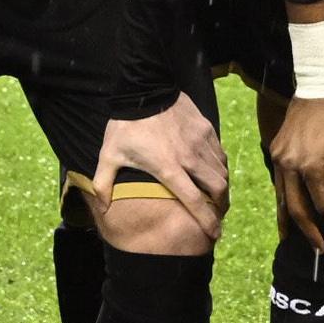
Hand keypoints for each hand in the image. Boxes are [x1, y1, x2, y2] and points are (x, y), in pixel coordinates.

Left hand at [97, 95, 229, 244]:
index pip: (195, 201)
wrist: (144, 88)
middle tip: (218, 216)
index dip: (207, 221)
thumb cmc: (125, 125)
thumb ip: (104, 183)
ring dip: (222, 188)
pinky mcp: (206, 129)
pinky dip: (220, 168)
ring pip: (222, 172)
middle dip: (221, 208)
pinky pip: (220, 154)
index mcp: (168, 168)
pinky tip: (214, 173)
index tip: (214, 234)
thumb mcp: (109, 155)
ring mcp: (201, 142)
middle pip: (218, 189)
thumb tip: (101, 209)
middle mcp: (190, 157)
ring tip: (218, 197)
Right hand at [267, 91, 323, 249]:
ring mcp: (279, 157)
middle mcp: (289, 165)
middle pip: (295, 209)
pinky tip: (288, 209)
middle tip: (318, 250)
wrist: (320, 84)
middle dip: (307, 232)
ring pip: (282, 197)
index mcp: (311, 166)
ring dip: (289, 219)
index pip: (322, 204)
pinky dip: (284, 198)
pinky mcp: (275, 149)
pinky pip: (279, 182)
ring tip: (292, 238)